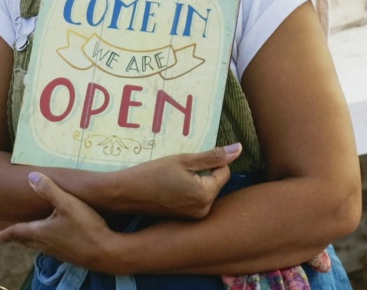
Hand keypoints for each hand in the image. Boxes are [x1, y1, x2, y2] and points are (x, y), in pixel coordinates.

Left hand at [0, 172, 120, 271]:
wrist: (107, 253)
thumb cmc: (85, 227)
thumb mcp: (67, 203)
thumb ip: (49, 190)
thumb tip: (31, 176)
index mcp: (41, 232)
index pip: (18, 232)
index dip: (6, 234)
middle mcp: (47, 244)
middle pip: (26, 241)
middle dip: (15, 239)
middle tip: (6, 238)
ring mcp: (59, 252)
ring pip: (39, 247)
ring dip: (30, 242)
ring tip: (27, 239)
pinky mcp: (71, 256)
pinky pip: (51, 249)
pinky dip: (45, 244)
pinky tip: (54, 242)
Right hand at [113, 143, 241, 218]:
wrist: (127, 193)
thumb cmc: (153, 173)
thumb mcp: (183, 160)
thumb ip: (213, 156)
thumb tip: (238, 148)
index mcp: (206, 195)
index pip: (224, 171)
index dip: (209, 162)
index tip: (188, 162)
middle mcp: (204, 210)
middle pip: (216, 182)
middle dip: (203, 173)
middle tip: (180, 170)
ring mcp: (195, 216)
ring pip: (206, 190)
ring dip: (196, 182)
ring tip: (174, 179)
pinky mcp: (187, 218)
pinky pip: (197, 199)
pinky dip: (189, 191)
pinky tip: (172, 188)